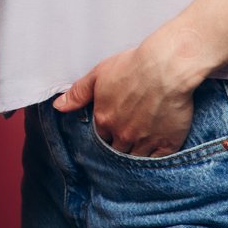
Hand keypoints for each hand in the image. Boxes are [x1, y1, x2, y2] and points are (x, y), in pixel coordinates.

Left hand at [55, 33, 205, 156]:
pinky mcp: (168, 142)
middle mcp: (123, 134)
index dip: (106, 133)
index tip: (112, 130)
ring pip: (136, 158)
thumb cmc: (132, 67)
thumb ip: (78, 94)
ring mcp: (146, 140)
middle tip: (126, 138)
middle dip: (119, 146)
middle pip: (117, 150)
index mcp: (104, 120)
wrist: (165, 68)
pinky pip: (158, 160)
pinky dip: (155, 158)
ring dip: (135, 154)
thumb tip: (58, 106)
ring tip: (140, 146)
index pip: (101, 137)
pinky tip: (155, 152)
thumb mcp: (97, 75)